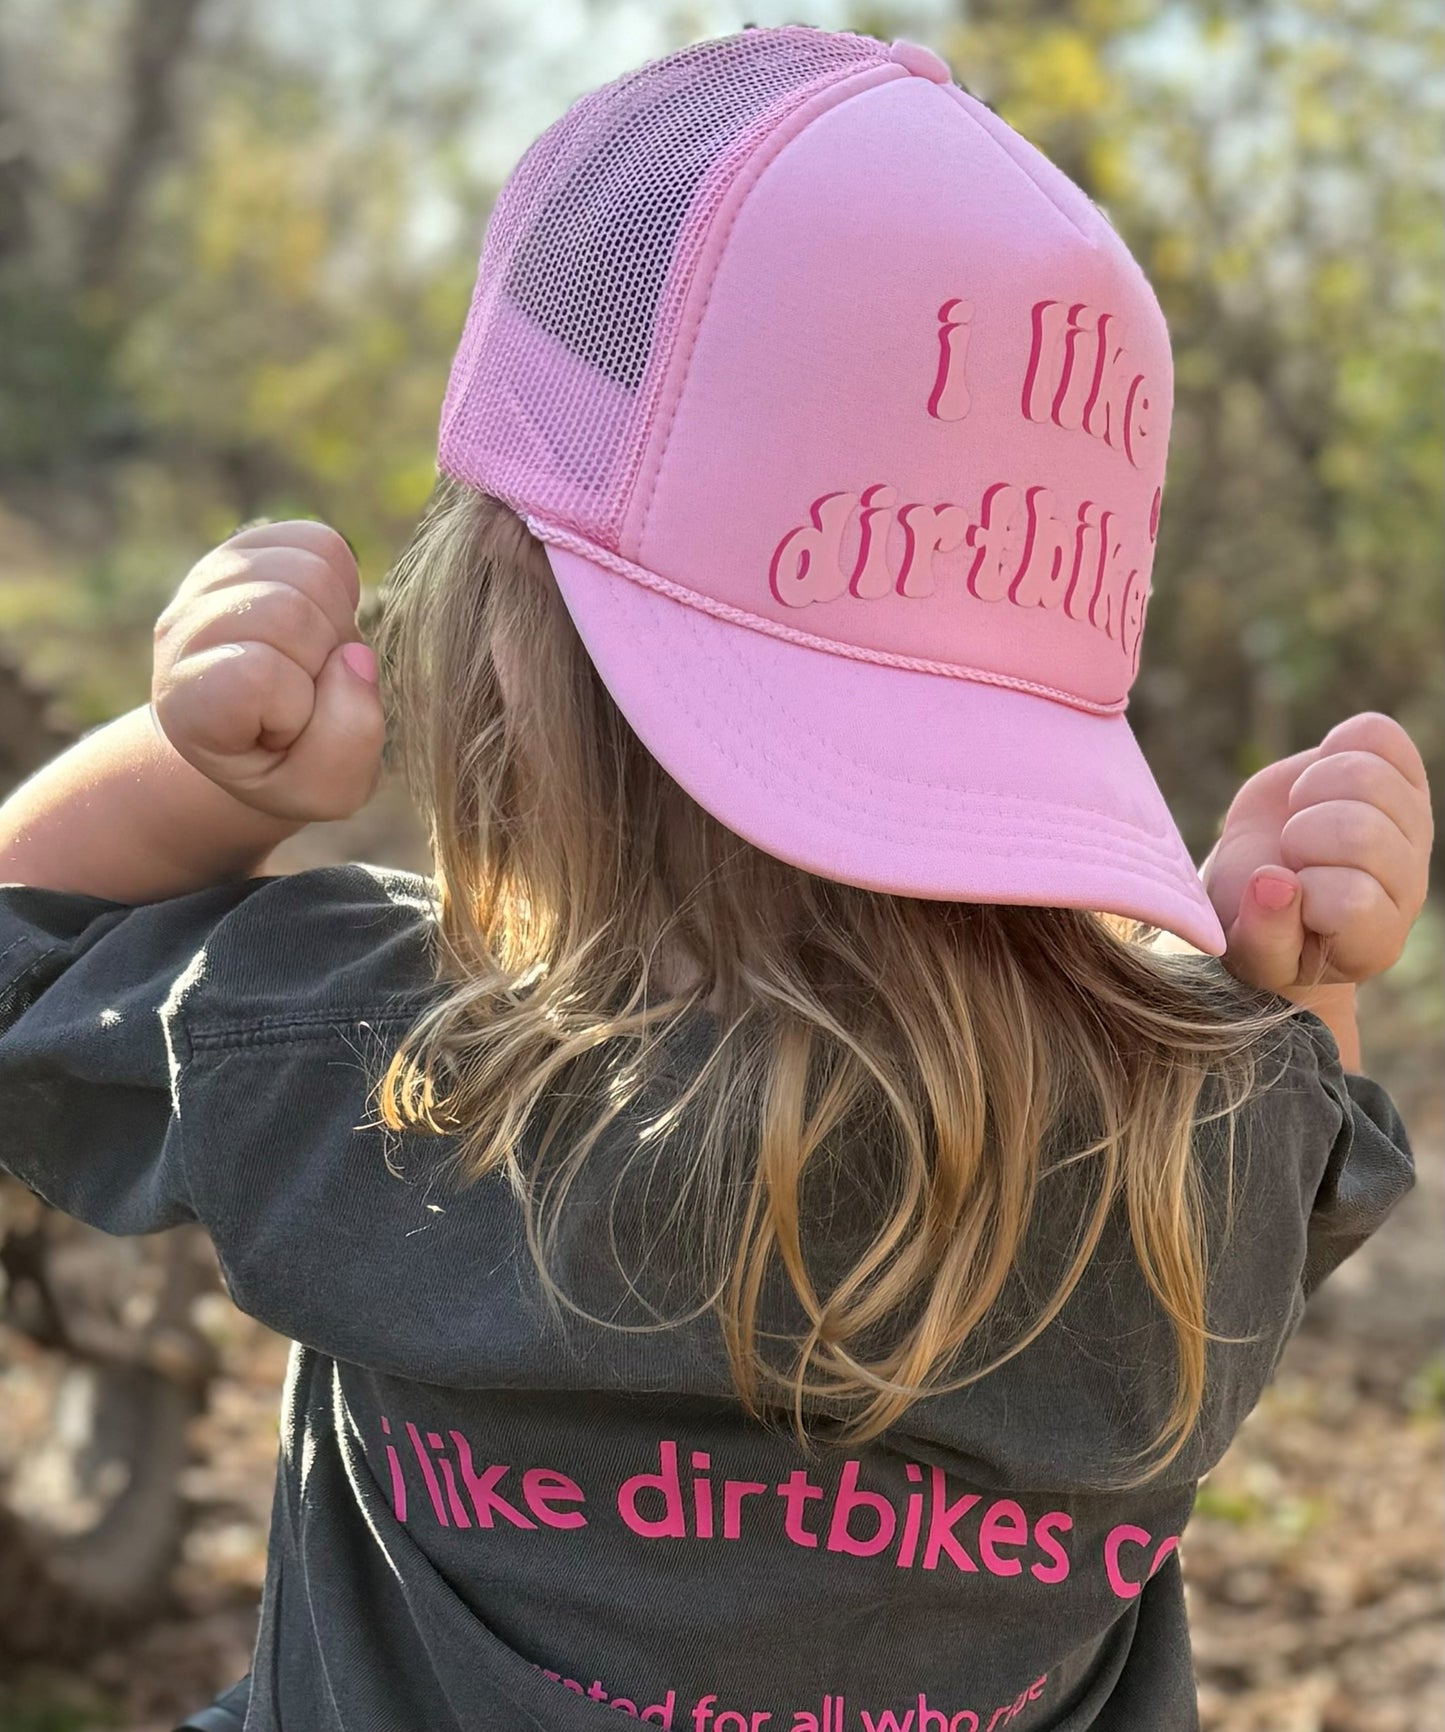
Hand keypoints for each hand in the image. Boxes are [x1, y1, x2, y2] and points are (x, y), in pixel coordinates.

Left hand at [151, 521, 384, 822]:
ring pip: (308, 571)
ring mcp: (210, 580)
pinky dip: (342, 587)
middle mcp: (182, 631)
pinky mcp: (248, 548)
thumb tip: (355, 655)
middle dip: (325, 659)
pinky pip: (320, 544)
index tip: (287, 732)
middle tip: (315, 692)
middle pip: (288, 612)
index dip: (297, 705)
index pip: (254, 674)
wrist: (262, 735)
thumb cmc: (291, 768)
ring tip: (318, 660)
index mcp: (187, 702)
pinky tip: (322, 624)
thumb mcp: (323, 792)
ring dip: (337, 623)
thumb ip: (346, 743)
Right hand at [1203, 712, 1431, 993]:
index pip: (1351, 900)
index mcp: (1371, 939)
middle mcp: (1407, 884)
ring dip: (1313, 791)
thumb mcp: (1246, 950)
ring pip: (1367, 777)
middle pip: (1360, 833)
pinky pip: (1375, 734)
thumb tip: (1275, 884)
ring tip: (1301, 815)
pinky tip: (1320, 783)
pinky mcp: (1399, 773)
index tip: (1283, 896)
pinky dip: (1336, 746)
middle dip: (1302, 836)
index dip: (1302, 891)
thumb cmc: (1254, 921)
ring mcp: (1411, 825)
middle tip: (1290, 852)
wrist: (1264, 879)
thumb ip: (1261, 936)